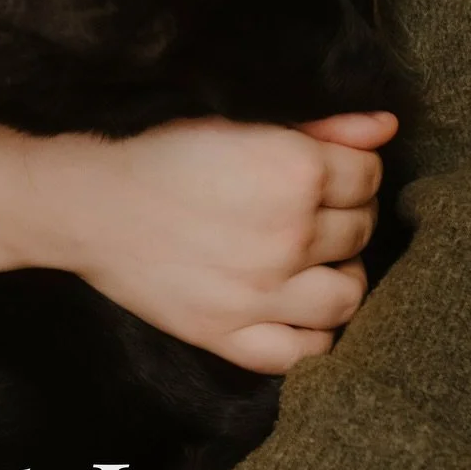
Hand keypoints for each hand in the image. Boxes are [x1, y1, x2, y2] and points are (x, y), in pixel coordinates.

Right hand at [0, 102, 396, 371]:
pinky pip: (305, 351)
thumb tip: (387, 128)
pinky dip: (313, 332)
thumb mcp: (237, 118)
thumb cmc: (156, 145)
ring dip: (342, 272)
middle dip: (346, 214)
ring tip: (314, 257)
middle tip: (313, 207)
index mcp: (292, 169)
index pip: (368, 175)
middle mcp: (287, 235)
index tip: (327, 166)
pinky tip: (296, 305)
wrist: (83, 198)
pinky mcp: (230, 334)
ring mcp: (261, 293)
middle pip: (361, 229)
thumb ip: (319, 124)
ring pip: (349, 294)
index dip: (352, 167)